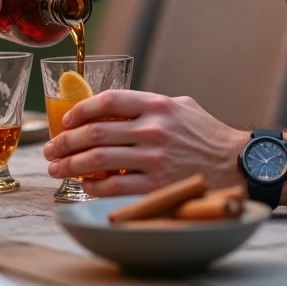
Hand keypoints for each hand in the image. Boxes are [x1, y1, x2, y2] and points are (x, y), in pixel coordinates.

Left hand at [42, 90, 248, 196]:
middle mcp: (153, 129)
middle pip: (95, 132)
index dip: (80, 109)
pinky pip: (114, 186)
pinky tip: (84, 185)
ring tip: (57, 168)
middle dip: (65, 141)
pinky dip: (93, 186)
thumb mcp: (181, 106)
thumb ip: (149, 104)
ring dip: (71, 164)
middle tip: (51, 148)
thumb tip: (114, 107)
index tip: (66, 119)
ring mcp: (154, 158)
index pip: (108, 101)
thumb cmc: (207, 134)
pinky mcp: (156, 185)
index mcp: (157, 105)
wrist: (235, 164)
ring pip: (98, 160)